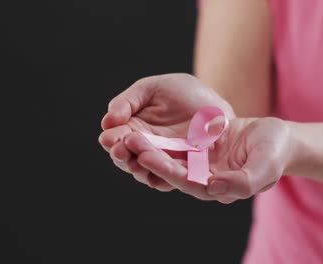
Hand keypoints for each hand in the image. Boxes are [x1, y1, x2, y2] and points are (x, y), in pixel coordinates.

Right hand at [98, 73, 233, 190]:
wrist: (215, 105)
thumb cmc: (183, 92)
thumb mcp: (153, 89)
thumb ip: (128, 101)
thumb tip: (108, 120)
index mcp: (133, 128)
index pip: (116, 137)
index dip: (112, 138)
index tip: (110, 137)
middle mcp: (145, 148)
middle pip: (126, 157)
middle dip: (121, 155)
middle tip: (120, 150)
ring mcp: (163, 162)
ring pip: (144, 171)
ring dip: (138, 168)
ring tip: (136, 161)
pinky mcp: (182, 172)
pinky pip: (169, 180)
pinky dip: (162, 179)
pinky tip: (157, 176)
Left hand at [124, 117, 291, 203]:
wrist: (278, 137)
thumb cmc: (276, 152)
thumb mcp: (265, 166)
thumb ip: (243, 182)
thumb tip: (213, 187)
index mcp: (220, 188)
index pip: (187, 182)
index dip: (166, 170)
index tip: (146, 156)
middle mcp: (207, 180)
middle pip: (173, 170)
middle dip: (151, 157)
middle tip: (129, 141)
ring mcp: (203, 164)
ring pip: (172, 158)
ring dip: (151, 147)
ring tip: (130, 133)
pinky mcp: (201, 150)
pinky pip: (177, 145)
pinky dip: (161, 138)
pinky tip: (146, 127)